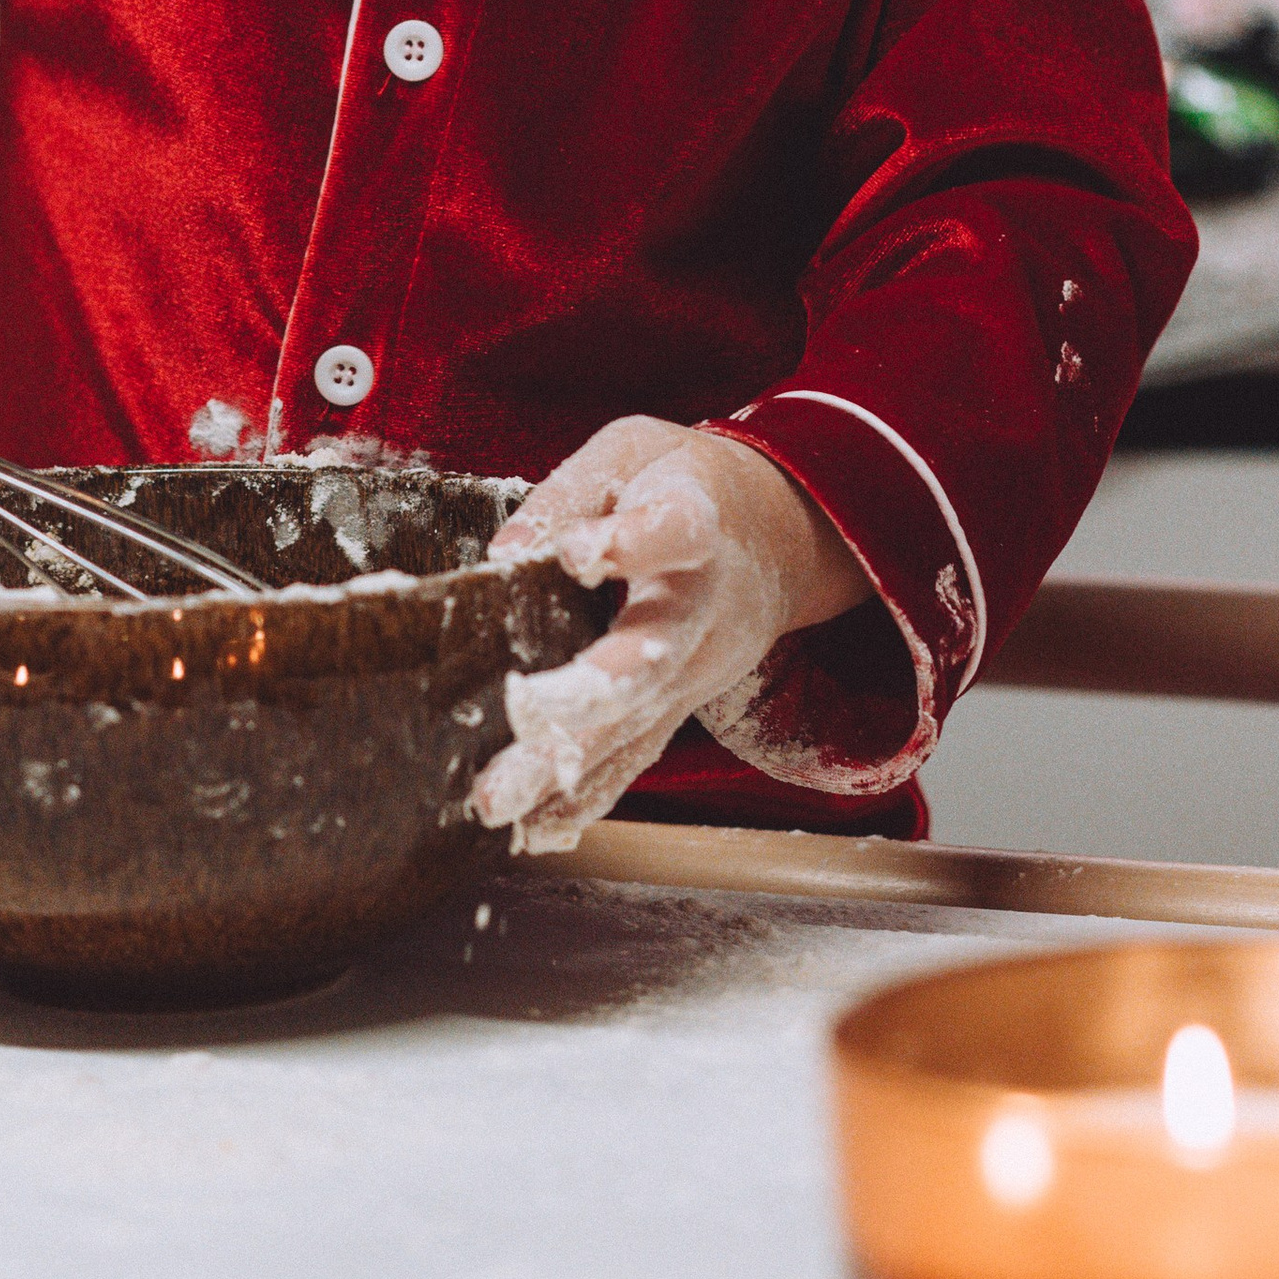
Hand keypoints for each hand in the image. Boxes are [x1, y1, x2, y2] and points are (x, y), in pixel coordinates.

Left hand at [471, 414, 868, 853]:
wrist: (776, 533)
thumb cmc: (684, 482)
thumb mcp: (630, 452)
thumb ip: (570, 494)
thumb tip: (504, 553)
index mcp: (698, 522)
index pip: (674, 531)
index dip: (631, 543)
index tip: (579, 552)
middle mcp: (706, 606)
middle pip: (653, 652)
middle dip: (586, 693)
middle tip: (521, 717)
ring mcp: (700, 666)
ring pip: (639, 720)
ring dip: (569, 766)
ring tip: (501, 801)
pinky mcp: (684, 702)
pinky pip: (639, 752)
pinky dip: (591, 793)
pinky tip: (541, 825)